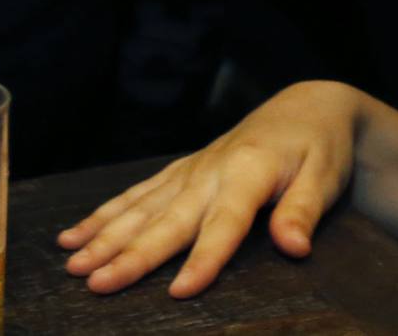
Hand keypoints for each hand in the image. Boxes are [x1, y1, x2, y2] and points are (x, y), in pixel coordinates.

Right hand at [58, 79, 359, 297]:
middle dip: (129, 254)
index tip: (179, 292)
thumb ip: (303, 211)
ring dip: (105, 235)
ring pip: (141, 207)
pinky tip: (76, 233)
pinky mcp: (182, 170)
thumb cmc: (321, 146)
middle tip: (94, 284)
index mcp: (248, 172)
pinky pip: (138, 194)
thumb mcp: (325, 177)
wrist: (309, 105)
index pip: (224, 224)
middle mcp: (210, 171)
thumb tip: (294, 248)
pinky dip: (106, 213)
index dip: (203, 259)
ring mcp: (191, 170)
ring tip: (72, 263)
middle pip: (167, 220)